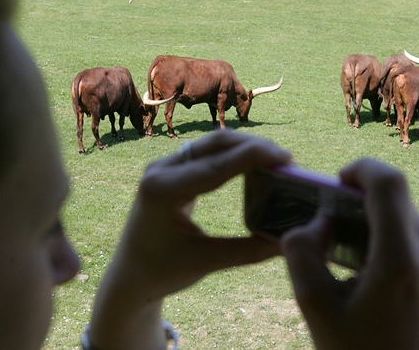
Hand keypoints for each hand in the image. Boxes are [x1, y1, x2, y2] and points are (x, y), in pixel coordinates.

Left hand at [89, 130, 291, 349]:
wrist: (129, 275)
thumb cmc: (162, 272)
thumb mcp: (207, 262)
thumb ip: (249, 251)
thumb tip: (289, 242)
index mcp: (163, 190)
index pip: (217, 164)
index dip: (255, 156)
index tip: (287, 157)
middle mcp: (160, 169)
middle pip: (215, 143)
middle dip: (254, 147)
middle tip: (287, 160)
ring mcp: (163, 166)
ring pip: (212, 144)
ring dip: (245, 148)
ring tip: (276, 162)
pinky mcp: (170, 169)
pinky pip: (207, 154)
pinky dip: (233, 156)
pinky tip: (255, 165)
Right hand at [281, 158, 418, 349]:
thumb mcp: (313, 308)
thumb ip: (302, 252)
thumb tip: (316, 222)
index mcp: (401, 264)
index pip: (390, 184)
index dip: (362, 169)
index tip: (339, 182)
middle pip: (400, 203)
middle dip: (365, 201)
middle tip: (334, 221)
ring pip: (412, 224)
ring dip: (381, 224)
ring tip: (353, 255)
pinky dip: (397, 245)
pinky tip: (376, 276)